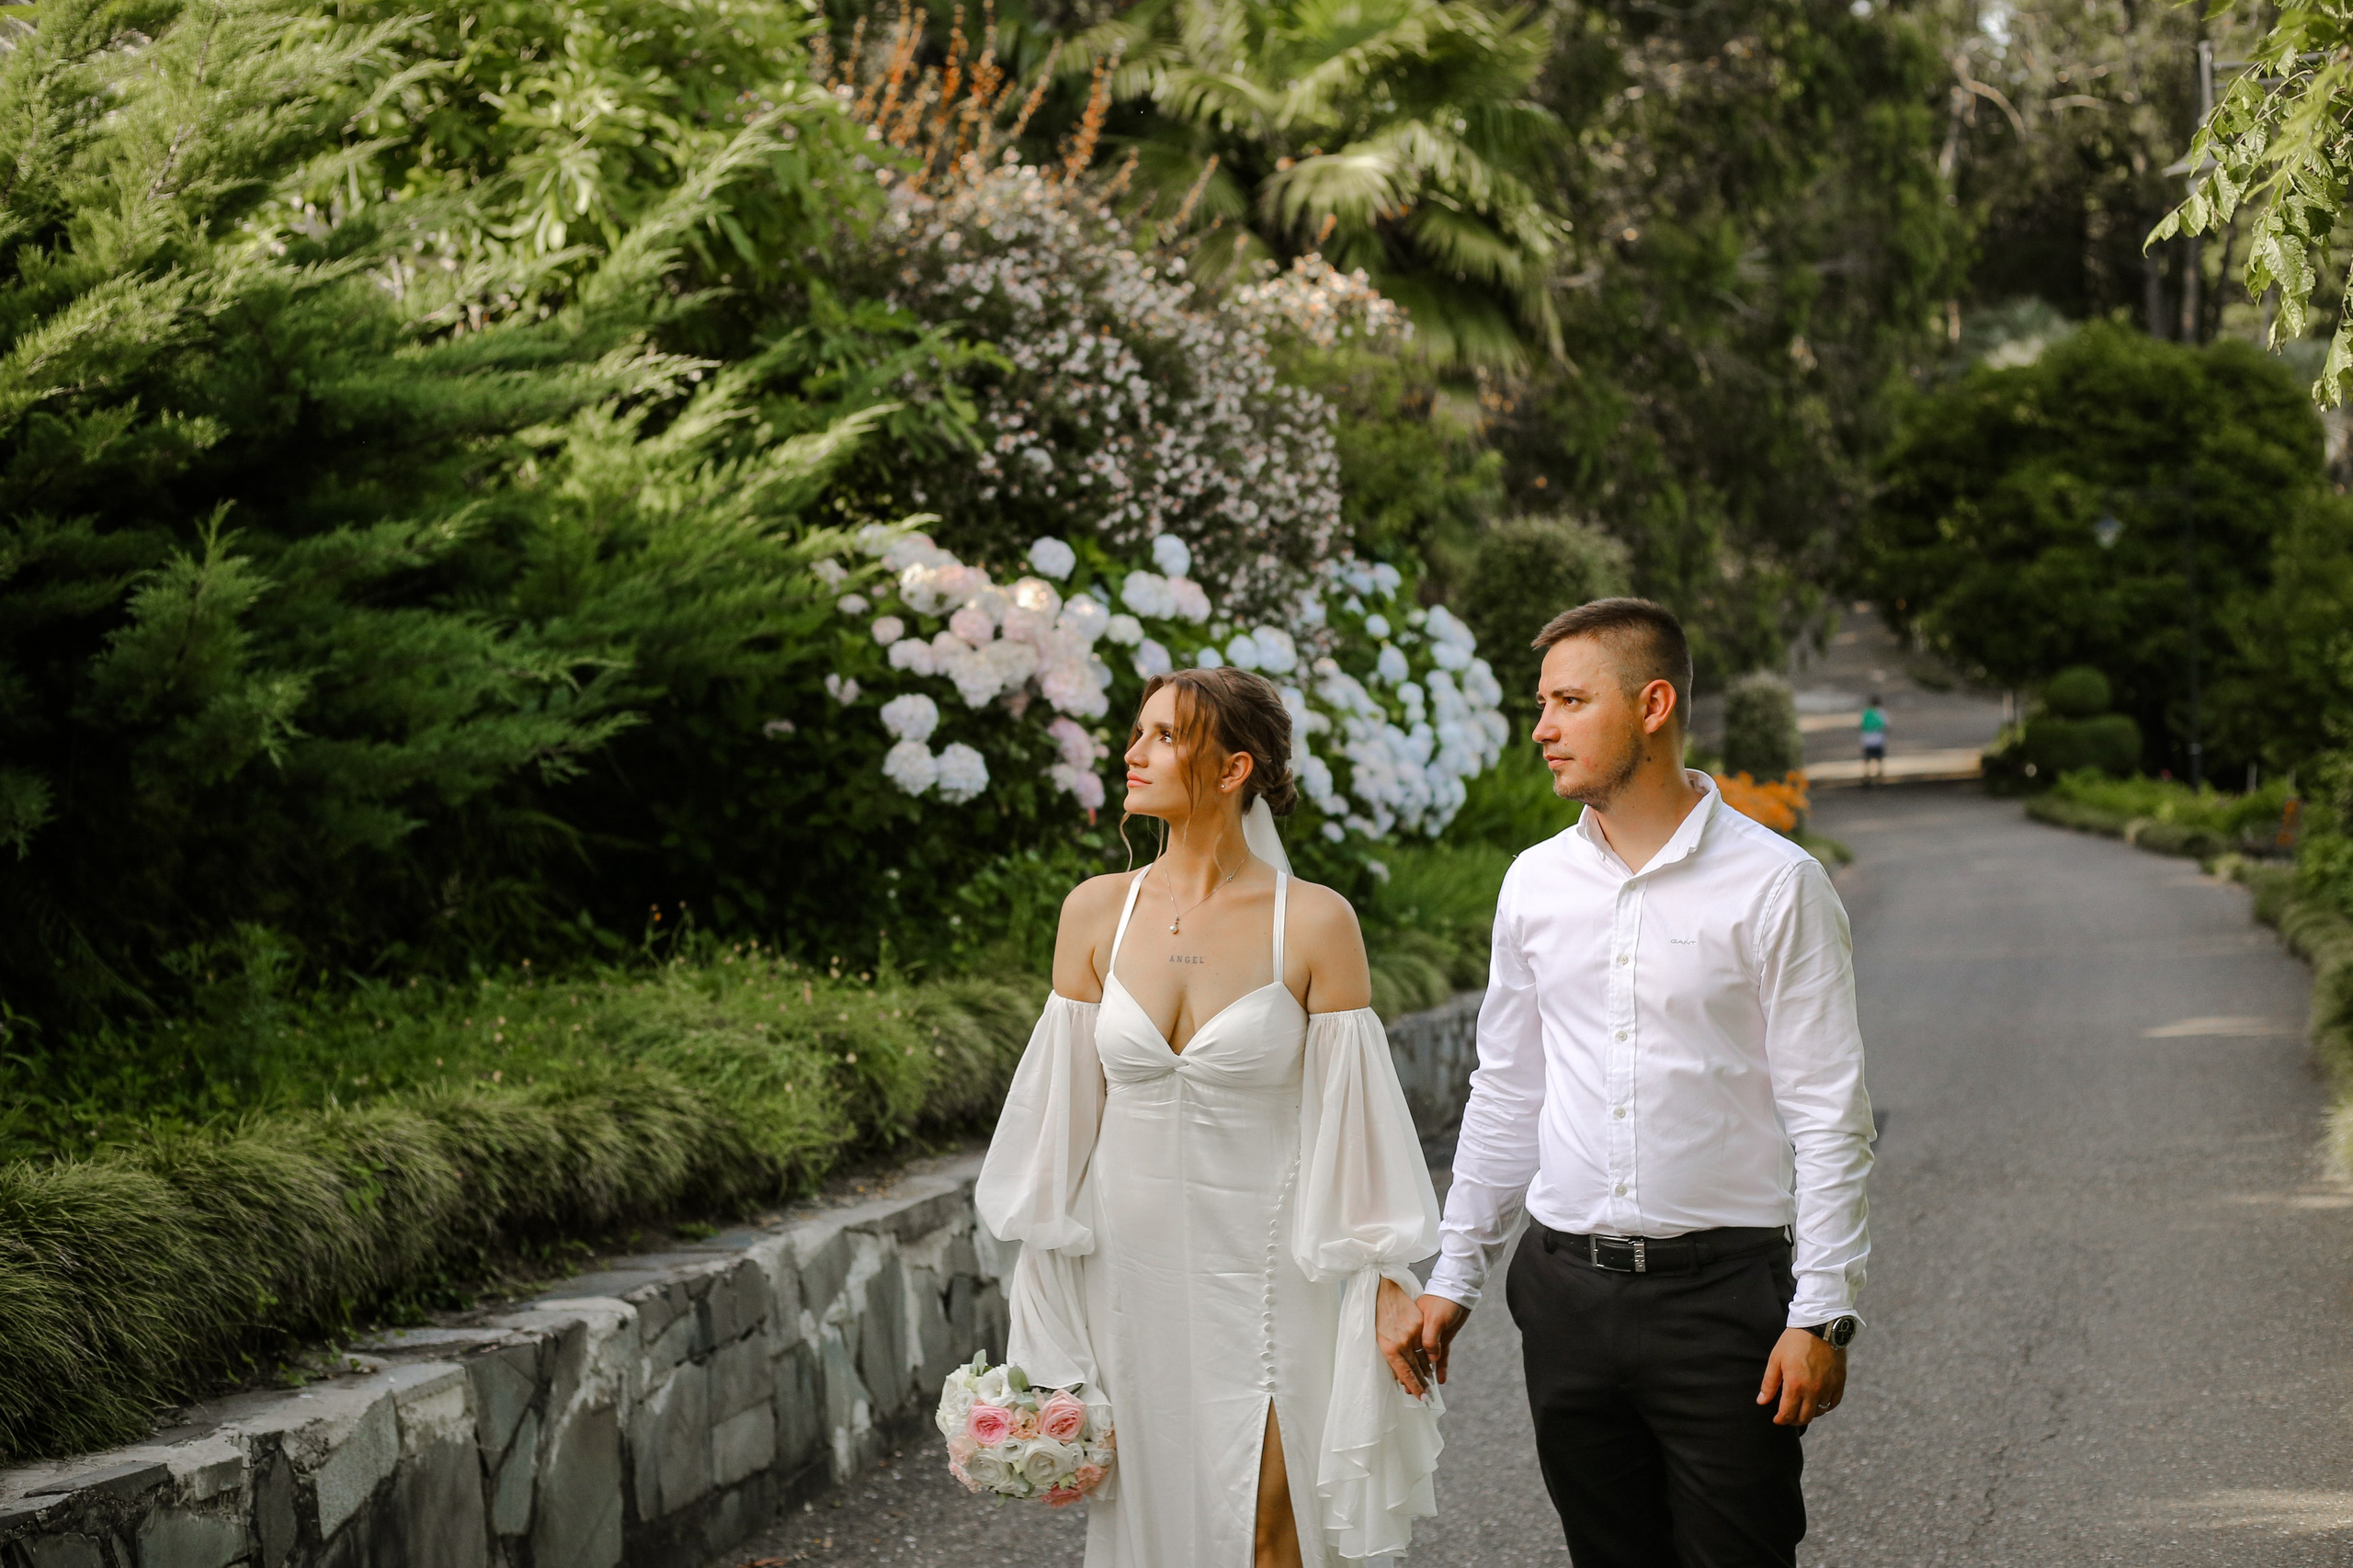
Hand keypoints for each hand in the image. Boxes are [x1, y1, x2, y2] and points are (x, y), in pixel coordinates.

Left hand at [1375, 1278, 1433, 1395]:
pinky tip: (1432, 1364)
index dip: (1414, 1387)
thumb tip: (1399, 1376)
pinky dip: (1430, 1355)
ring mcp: (1412, 1333)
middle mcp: (1401, 1343)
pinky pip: (1426, 1344)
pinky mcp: (1419, 1324)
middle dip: (1422, 1383)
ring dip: (1428, 1371)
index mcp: (1389, 1350)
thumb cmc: (1377, 1320)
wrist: (1382, 1293)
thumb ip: (1391, 1359)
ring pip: (1424, 1357)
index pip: (1405, 1373)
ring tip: (1430, 1381)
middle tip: (1427, 1394)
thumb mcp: (1379, 1341)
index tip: (1421, 1397)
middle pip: (1416, 1368)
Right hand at [1414, 1294, 1469, 1386]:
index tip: (1406, 1386)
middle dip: (1414, 1377)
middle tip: (1415, 1393)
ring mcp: (1431, 1338)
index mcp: (1414, 1330)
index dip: (1407, 1372)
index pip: (1407, 1355)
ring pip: (1427, 1361)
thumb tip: (1432, 1360)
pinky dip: (1441, 1367)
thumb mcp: (1434, 1319)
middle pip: (1415, 1361)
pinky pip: (1441, 1357)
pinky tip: (1441, 1379)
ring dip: (1426, 1375)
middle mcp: (1419, 1336)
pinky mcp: (1443, 1339)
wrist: (1457, 1290)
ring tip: (1425, 1390)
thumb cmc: (1443, 1301)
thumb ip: (1431, 1339)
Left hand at [1757, 1328, 1846, 1425]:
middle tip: (1788, 1417)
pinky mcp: (1839, 1382)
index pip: (1787, 1414)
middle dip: (1794, 1420)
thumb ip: (1769, 1383)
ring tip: (1802, 1409)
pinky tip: (1818, 1402)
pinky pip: (1833, 1403)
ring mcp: (1828, 1387)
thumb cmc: (1794, 1341)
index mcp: (1795, 1386)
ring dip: (1809, 1414)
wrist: (1820, 1326)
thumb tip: (1762, 1401)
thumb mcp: (1776, 1359)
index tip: (1777, 1419)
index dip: (1780, 1420)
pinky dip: (1826, 1407)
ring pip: (1819, 1412)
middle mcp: (1813, 1391)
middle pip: (1804, 1417)